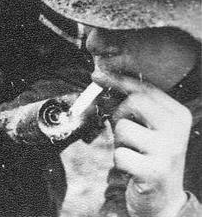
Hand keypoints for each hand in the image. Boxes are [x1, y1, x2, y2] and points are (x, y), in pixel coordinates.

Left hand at [99, 74, 190, 216]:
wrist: (165, 200)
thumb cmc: (149, 156)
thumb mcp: (147, 126)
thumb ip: (130, 103)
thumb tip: (100, 77)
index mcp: (178, 114)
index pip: (145, 87)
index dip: (118, 79)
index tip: (97, 75)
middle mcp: (177, 129)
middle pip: (134, 101)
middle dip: (120, 114)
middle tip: (125, 133)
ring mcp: (168, 150)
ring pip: (123, 127)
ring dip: (120, 142)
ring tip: (133, 153)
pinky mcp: (155, 171)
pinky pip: (120, 154)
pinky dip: (120, 162)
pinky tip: (133, 169)